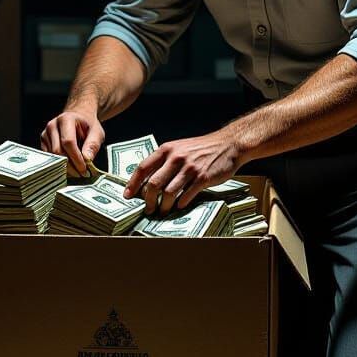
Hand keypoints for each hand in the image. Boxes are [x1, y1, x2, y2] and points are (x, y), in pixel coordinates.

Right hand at [40, 107, 104, 177]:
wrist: (79, 117)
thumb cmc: (88, 125)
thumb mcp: (96, 132)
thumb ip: (93, 145)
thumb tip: (87, 159)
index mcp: (66, 119)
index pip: (68, 142)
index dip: (76, 158)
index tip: (84, 169)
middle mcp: (53, 125)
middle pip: (58, 151)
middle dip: (71, 165)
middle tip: (82, 174)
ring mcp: (46, 134)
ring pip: (53, 156)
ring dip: (65, 167)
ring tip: (78, 171)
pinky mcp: (43, 142)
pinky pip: (50, 158)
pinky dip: (60, 165)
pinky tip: (70, 167)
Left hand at [123, 129, 243, 212]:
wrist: (228, 144)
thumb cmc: (202, 148)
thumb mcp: (180, 148)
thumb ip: (165, 161)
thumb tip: (149, 181)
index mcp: (167, 149)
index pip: (143, 168)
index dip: (133, 183)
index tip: (128, 195)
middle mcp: (176, 158)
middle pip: (153, 184)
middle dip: (148, 200)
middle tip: (148, 209)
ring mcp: (190, 168)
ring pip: (169, 193)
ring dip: (164, 206)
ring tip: (163, 212)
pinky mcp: (203, 178)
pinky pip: (186, 195)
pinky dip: (180, 204)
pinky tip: (179, 207)